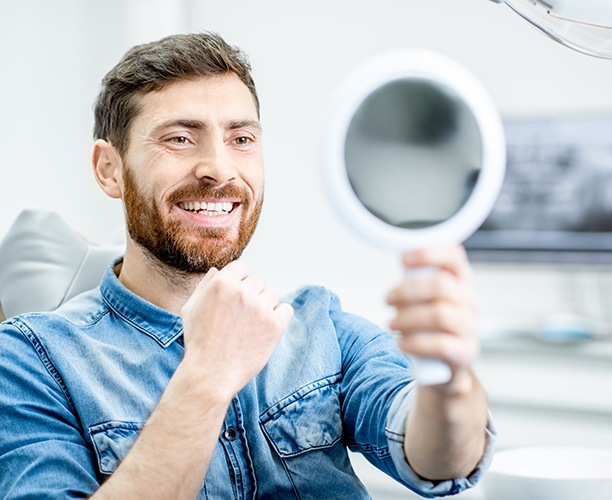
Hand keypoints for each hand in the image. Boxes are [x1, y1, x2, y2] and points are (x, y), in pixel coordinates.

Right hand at [180, 261, 293, 399]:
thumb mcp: (191, 309)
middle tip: (241, 318)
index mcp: (222, 283)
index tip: (236, 298)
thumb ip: (205, 286)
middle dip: (251, 296)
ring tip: (250, 326)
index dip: (240, 281)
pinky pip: (286, 310)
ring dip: (265, 307)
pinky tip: (265, 330)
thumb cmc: (199, 343)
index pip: (242, 267)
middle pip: (258, 282)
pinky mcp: (275, 325)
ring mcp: (260, 308)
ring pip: (272, 295)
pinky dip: (279, 318)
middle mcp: (242, 292)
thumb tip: (218, 270)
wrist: (210, 374)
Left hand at [386, 245, 478, 382]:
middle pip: (441, 286)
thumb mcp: (423, 297)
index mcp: (460, 281)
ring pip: (440, 314)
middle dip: (407, 291)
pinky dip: (416, 343)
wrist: (442, 364)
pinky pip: (442, 345)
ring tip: (392, 323)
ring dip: (408, 318)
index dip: (429, 253)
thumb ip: (415, 278)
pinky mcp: (465, 352)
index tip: (403, 259)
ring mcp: (470, 327)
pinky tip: (402, 344)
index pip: (454, 256)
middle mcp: (469, 301)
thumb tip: (401, 258)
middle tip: (388, 299)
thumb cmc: (428, 324)